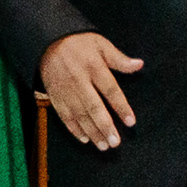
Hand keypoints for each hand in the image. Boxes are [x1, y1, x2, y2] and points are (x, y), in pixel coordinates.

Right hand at [40, 30, 142, 149]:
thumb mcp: (100, 43)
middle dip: (105, 126)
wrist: (47, 41)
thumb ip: (119, 58)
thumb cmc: (78, 42)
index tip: (130, 122)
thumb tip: (139, 64)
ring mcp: (66, 90)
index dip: (121, 107)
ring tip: (103, 146)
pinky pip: (64, 116)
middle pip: (94, 107)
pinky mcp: (55, 96)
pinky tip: (84, 139)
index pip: (110, 90)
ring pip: (79, 115)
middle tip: (115, 142)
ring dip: (92, 132)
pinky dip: (74, 129)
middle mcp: (79, 81)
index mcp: (93, 66)